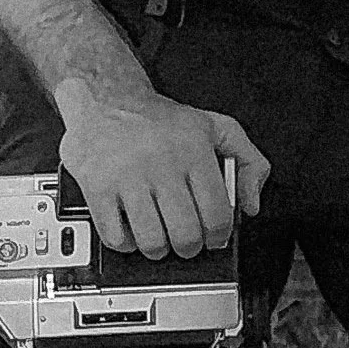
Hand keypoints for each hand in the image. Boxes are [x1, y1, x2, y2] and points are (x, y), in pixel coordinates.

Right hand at [55, 81, 269, 257]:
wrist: (107, 97)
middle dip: (190, 247)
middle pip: (185, 234)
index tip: (214, 238)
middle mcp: (162, 163)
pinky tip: (131, 230)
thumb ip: (248, 161)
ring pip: (152, 241)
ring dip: (159, 249)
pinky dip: (127, 244)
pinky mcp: (97, 187)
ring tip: (160, 237)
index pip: (216, 215)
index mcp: (194, 151)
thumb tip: (251, 203)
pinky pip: (116, 237)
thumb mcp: (215, 127)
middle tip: (186, 241)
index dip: (218, 236)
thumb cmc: (160, 119)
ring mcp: (127, 177)